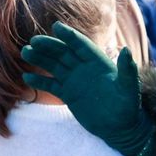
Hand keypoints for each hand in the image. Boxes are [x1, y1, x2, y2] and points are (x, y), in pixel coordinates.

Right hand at [21, 22, 149, 155]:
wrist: (120, 128)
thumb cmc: (128, 108)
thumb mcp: (129, 89)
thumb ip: (127, 71)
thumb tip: (127, 50)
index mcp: (98, 62)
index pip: (81, 45)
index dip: (69, 36)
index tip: (56, 27)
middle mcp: (84, 68)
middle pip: (64, 53)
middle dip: (49, 46)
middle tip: (34, 42)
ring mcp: (75, 81)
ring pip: (54, 66)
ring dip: (40, 59)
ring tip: (26, 52)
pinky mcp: (68, 95)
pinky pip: (51, 85)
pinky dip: (40, 81)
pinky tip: (27, 77)